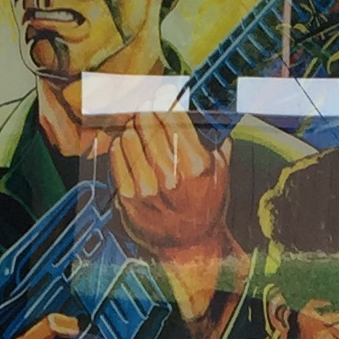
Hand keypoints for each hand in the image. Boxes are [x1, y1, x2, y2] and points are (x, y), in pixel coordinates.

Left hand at [101, 108, 229, 257]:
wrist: (191, 243)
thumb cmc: (207, 203)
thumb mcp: (222, 170)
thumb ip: (216, 138)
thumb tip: (208, 108)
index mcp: (197, 166)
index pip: (174, 120)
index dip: (166, 103)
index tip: (162, 95)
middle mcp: (171, 177)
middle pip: (149, 126)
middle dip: (146, 113)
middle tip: (146, 109)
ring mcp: (147, 188)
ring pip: (130, 139)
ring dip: (132, 129)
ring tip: (137, 128)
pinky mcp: (128, 198)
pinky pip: (117, 158)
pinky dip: (120, 146)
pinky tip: (126, 144)